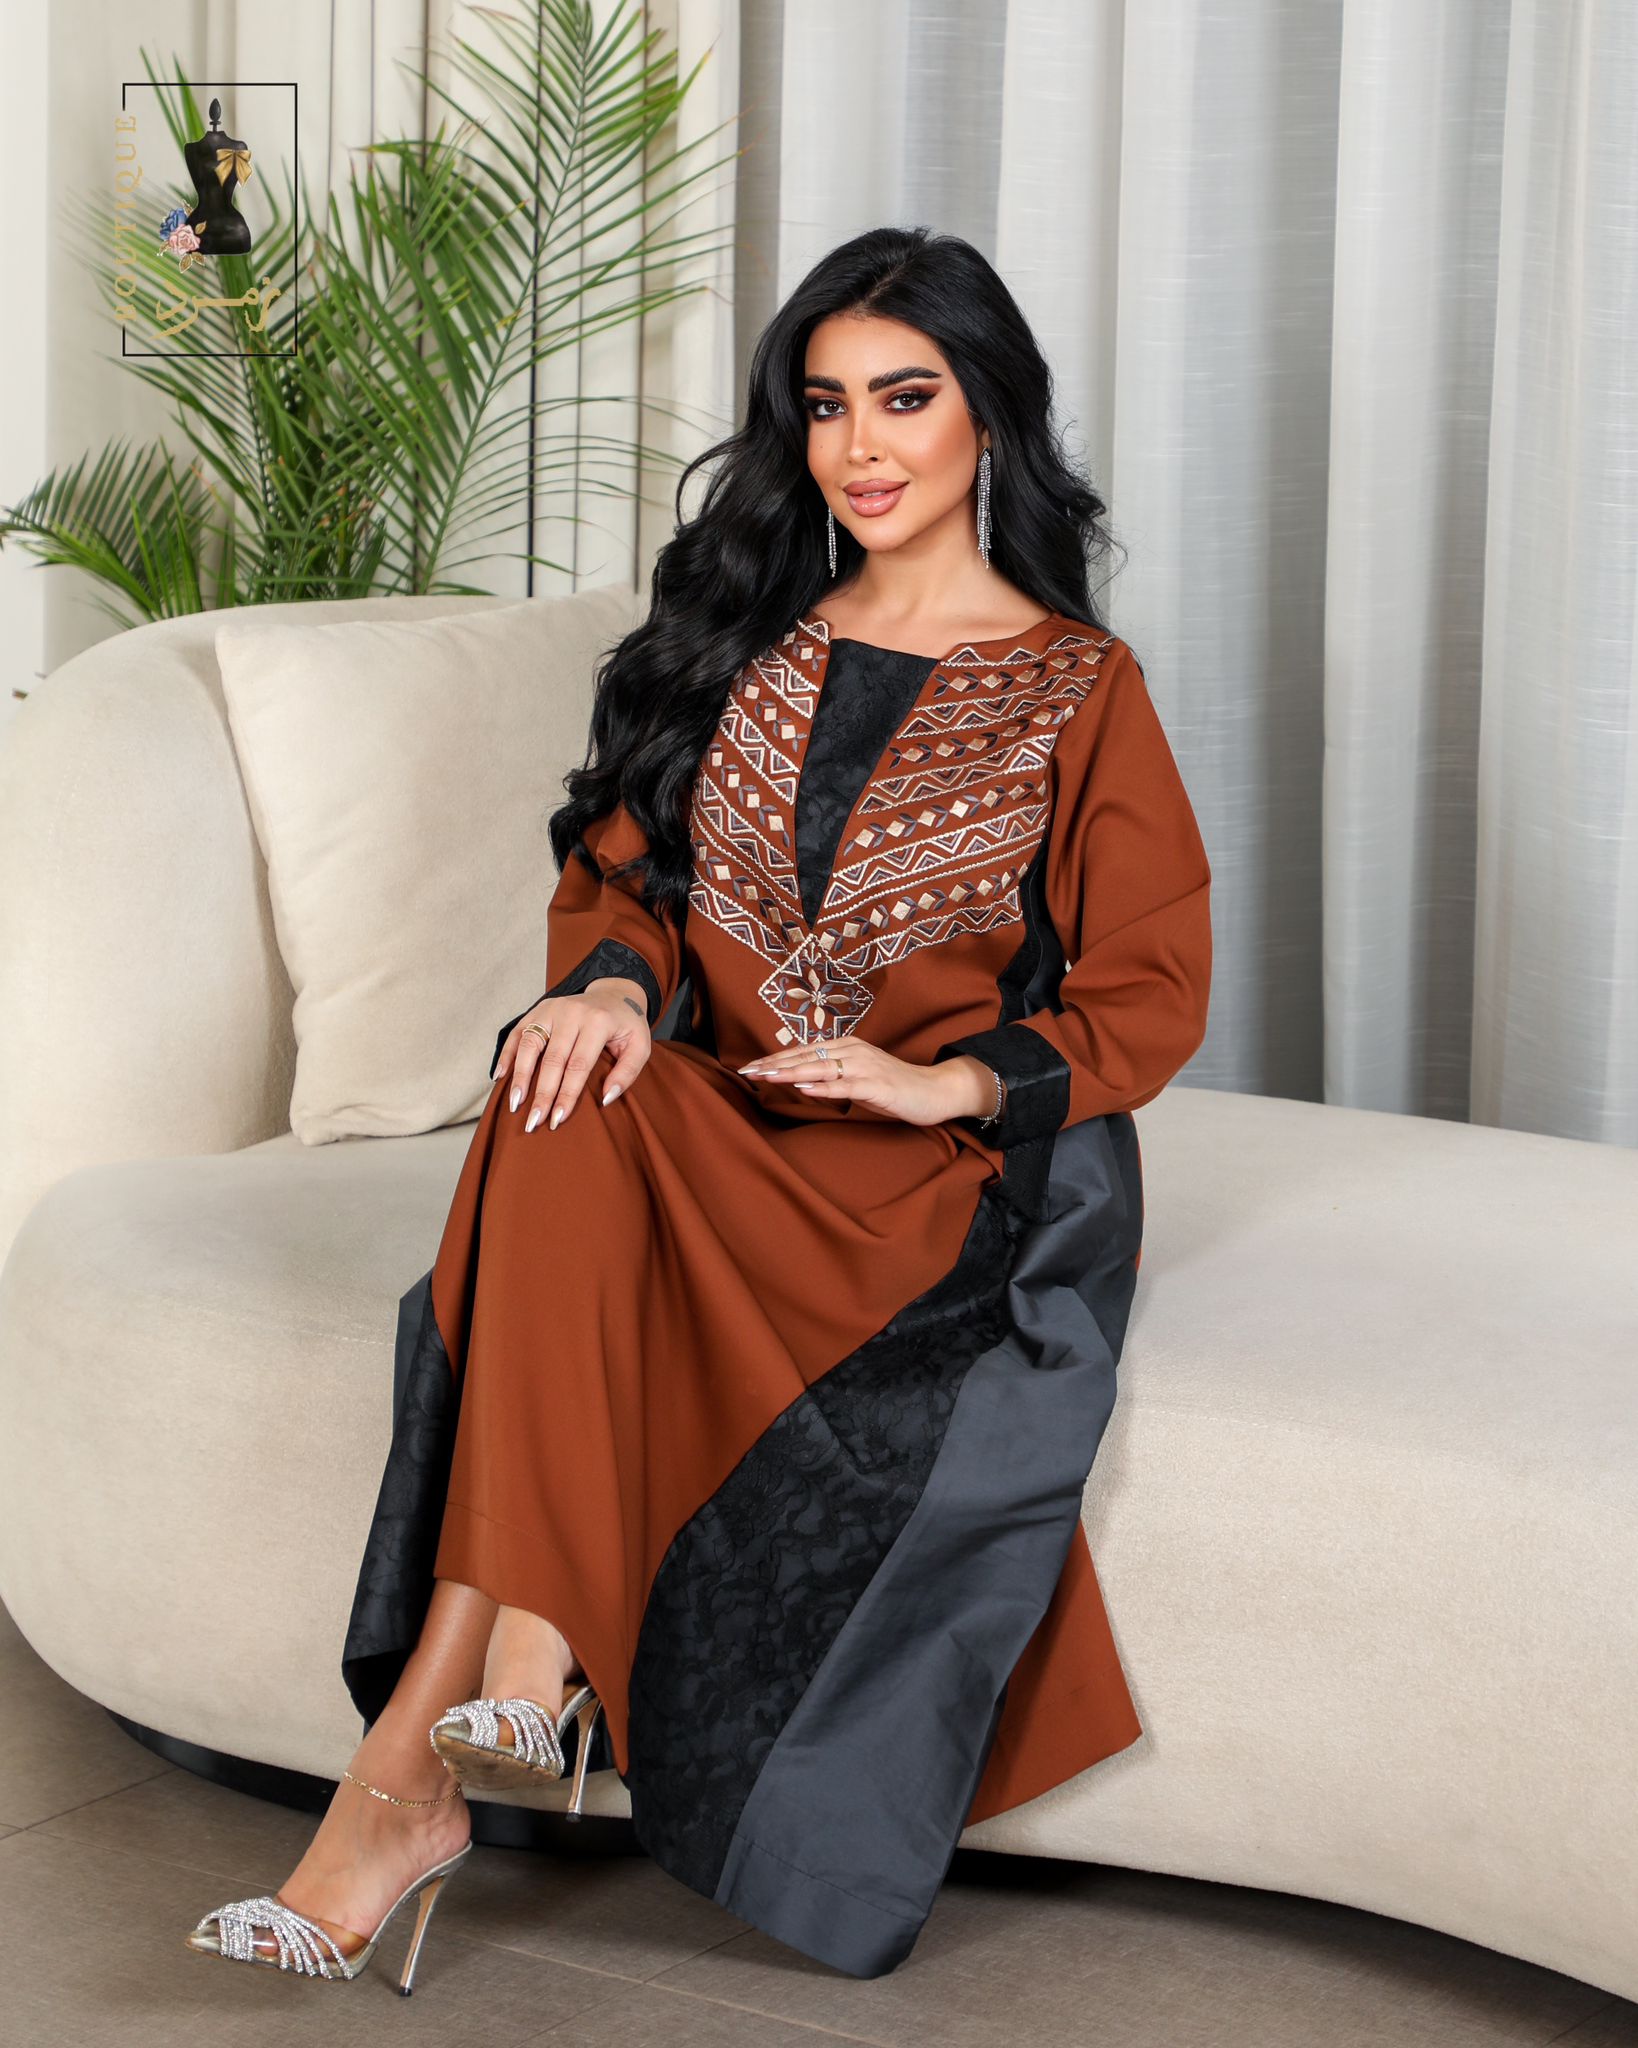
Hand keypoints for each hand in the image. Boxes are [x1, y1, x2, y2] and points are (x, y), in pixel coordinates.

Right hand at [494, 977, 651, 1131]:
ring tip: (515, 1104)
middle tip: (533, 1122)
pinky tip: (501, 1077)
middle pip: (552, 1059)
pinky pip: (518, 1033)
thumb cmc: (626, 1026)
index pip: (578, 1065)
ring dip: (520, 1076)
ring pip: (530, 1044)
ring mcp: (551, 1008)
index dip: (567, 1094)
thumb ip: (627, 1072)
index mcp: (598, 1022)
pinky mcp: (538, 1009)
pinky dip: (507, 1054)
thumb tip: (605, 1099)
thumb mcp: (640, 1046)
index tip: (557, 1119)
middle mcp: (571, 1012)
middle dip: (542, 1093)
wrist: (613, 994)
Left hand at [736, 1038, 997, 1127]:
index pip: (803, 1052)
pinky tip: (804, 1088)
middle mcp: (853, 1051)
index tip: (749, 1067)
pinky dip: (823, 1087)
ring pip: (821, 1068)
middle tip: (746, 1071)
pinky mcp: (876, 1085)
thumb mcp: (857, 1076)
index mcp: (846, 1046)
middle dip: (774, 1064)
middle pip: (806, 1057)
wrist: (933, 1090)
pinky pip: (845, 1085)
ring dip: (791, 1072)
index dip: (775, 1059)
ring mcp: (865, 1066)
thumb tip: (799, 1078)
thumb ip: (831, 1073)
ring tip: (766, 1076)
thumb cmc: (893, 1086)